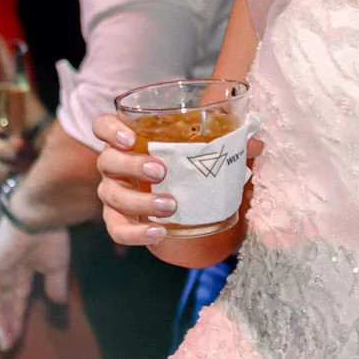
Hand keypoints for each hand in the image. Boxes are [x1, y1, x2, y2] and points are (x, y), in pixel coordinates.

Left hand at [0, 215, 69, 351]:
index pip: (16, 300)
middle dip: (7, 325)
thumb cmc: (50, 235)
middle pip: (4, 304)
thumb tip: (58, 304)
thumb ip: (55, 286)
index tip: (17, 339)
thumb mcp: (57, 266)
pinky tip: (2, 325)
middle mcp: (5, 272)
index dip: (17, 319)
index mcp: (21, 270)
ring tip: (6, 342)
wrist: (41, 215)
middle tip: (8, 347)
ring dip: (1, 322)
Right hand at [93, 112, 261, 246]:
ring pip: (112, 195)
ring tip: (170, 205)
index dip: (111, 130)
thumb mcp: (203, 148)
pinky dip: (136, 232)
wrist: (176, 192)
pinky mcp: (118, 219)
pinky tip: (159, 232)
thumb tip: (255, 145)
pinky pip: (118, 229)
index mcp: (128, 139)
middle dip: (132, 166)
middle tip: (161, 171)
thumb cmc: (185, 162)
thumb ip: (227, 143)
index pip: (102, 126)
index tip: (131, 138)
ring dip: (140, 201)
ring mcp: (112, 192)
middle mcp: (114, 164)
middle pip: (108, 161)